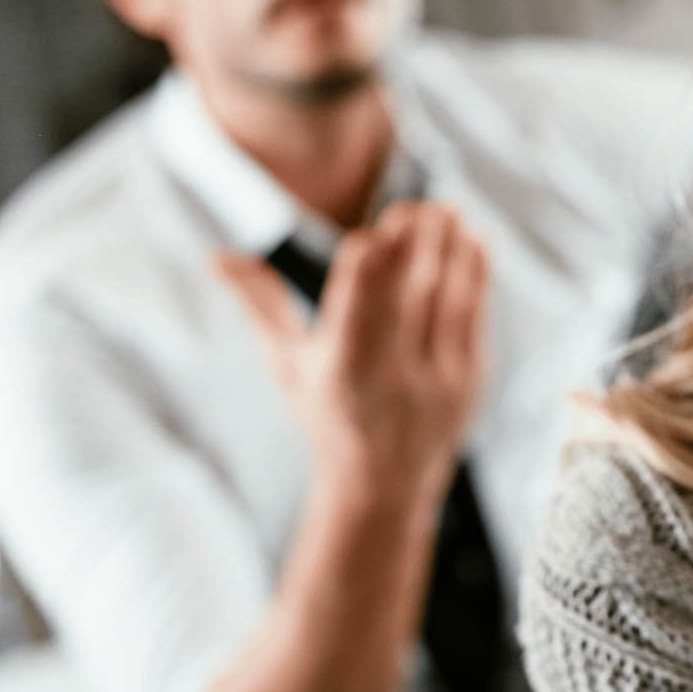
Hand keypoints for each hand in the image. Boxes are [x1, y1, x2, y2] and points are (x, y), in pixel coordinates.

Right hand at [215, 201, 490, 513]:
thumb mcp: (288, 366)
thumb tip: (217, 256)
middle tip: (416, 204)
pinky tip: (473, 241)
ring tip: (446, 209)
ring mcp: (437, 379)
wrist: (384, 486)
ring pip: (447, 299)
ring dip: (449, 249)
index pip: (356, 309)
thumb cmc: (327, 416)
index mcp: (341, 371)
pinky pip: (475, 318)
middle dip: (414, 245)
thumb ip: (261, 306)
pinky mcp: (472, 380)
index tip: (373, 230)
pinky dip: (475, 276)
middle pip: (408, 295)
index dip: (367, 268)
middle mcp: (391, 376)